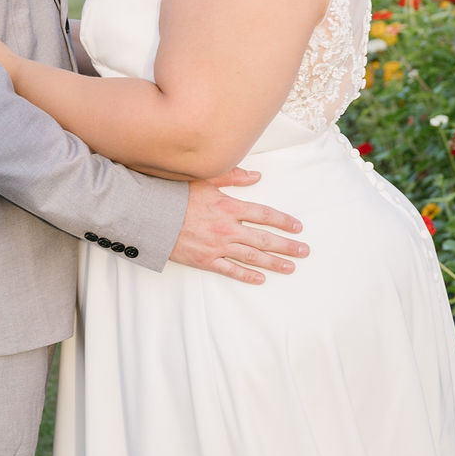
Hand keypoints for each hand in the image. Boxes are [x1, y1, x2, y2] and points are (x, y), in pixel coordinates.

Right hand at [169, 169, 308, 284]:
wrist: (150, 216)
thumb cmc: (175, 194)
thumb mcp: (205, 178)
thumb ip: (232, 176)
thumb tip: (256, 176)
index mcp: (228, 206)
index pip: (264, 214)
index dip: (283, 220)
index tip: (298, 226)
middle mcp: (227, 228)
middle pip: (264, 239)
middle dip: (286, 245)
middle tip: (304, 251)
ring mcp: (217, 246)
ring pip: (251, 257)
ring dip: (273, 263)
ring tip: (290, 267)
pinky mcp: (205, 260)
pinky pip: (230, 270)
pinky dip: (246, 275)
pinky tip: (260, 279)